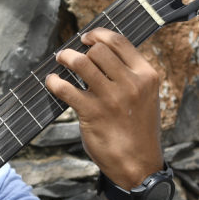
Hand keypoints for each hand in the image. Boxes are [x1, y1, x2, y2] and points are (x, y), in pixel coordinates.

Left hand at [45, 28, 163, 187]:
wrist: (139, 165)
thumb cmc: (138, 129)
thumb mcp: (146, 97)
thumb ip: (130, 75)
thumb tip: (101, 54)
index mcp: (146, 75)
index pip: (119, 42)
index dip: (98, 35)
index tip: (86, 38)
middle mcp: (131, 84)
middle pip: (97, 50)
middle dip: (79, 49)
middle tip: (68, 54)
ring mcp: (111, 98)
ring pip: (81, 63)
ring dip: (65, 58)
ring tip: (60, 60)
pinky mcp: (92, 113)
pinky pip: (66, 89)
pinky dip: (54, 82)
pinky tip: (52, 82)